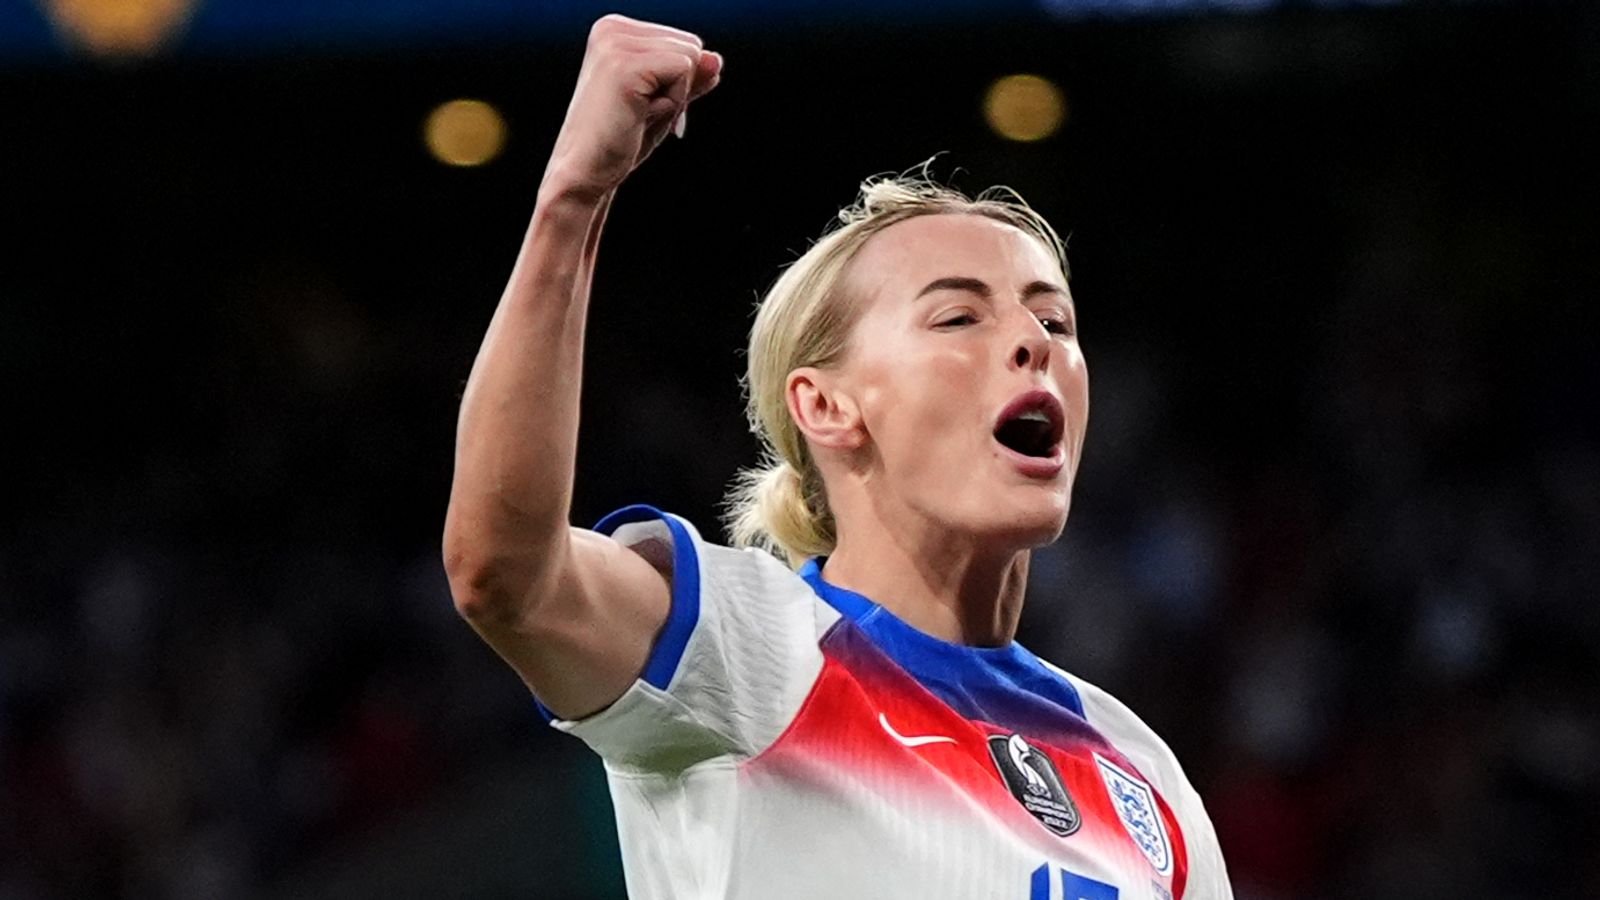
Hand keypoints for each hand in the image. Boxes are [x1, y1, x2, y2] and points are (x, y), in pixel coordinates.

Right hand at [541, 14, 722, 200]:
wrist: (585, 173)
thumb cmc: (619, 141)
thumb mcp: (663, 102)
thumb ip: (689, 77)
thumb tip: (715, 59)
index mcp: (615, 30)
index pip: (686, 43)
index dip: (677, 84)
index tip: (642, 105)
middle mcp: (612, 28)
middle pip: (692, 47)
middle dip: (678, 89)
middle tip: (638, 113)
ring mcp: (615, 44)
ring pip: (690, 58)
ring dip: (673, 98)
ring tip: (635, 114)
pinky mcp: (624, 66)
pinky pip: (683, 72)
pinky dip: (671, 103)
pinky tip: (637, 116)